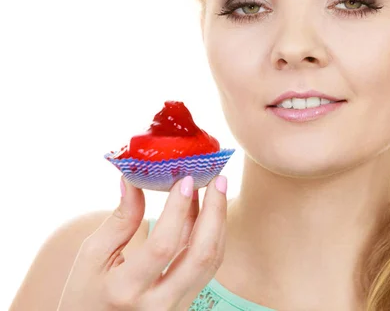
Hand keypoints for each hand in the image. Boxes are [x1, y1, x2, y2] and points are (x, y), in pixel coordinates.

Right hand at [57, 175, 227, 310]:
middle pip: (201, 255)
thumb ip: (120, 220)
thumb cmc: (85, 295)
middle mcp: (157, 305)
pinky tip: (206, 213)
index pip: (162, 245)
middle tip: (218, 178)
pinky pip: (207, 269)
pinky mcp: (186, 305)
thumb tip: (135, 179)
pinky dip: (211, 238)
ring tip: (216, 190)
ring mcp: (176, 309)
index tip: (186, 179)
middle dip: (215, 212)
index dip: (178, 210)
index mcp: (125, 290)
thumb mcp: (92, 257)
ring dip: (217, 222)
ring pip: (211, 262)